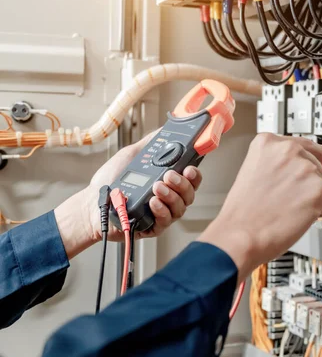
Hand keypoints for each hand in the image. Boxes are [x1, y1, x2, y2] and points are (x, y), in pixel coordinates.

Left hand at [55, 132, 201, 258]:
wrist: (91, 202)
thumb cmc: (110, 181)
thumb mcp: (132, 156)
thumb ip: (150, 144)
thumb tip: (164, 129)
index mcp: (168, 181)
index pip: (191, 179)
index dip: (194, 174)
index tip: (189, 168)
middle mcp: (169, 198)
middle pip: (189, 194)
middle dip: (182, 184)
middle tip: (168, 175)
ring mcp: (162, 213)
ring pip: (180, 208)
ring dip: (171, 196)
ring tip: (156, 187)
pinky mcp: (153, 227)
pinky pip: (165, 221)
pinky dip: (161, 210)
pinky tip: (153, 202)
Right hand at [198, 134, 321, 280]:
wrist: (241, 234)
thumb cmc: (243, 211)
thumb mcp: (253, 172)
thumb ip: (276, 163)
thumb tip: (300, 166)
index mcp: (268, 143)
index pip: (302, 143)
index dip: (317, 152)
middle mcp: (288, 150)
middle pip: (313, 162)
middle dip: (306, 180)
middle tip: (290, 198)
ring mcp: (304, 168)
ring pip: (319, 181)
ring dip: (309, 195)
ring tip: (286, 208)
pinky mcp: (317, 188)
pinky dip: (315, 210)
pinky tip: (295, 215)